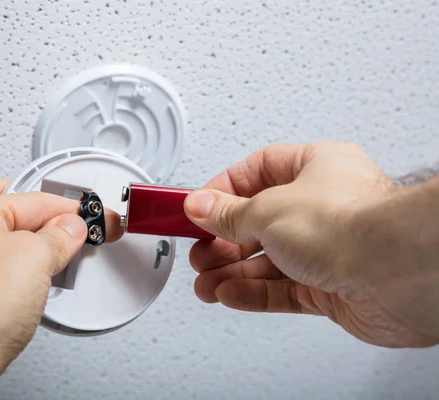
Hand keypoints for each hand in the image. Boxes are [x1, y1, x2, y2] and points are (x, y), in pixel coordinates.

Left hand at [0, 179, 122, 394]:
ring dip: (30, 250)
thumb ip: (60, 236)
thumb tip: (72, 228)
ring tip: (51, 264)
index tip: (96, 219)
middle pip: (13, 213)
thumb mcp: (36, 257)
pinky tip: (30, 289)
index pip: (36, 199)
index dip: (73, 210)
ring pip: (4, 243)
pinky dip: (18, 275)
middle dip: (44, 220)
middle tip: (67, 231)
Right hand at [184, 142, 438, 347]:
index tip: (198, 206)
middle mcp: (323, 207)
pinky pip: (281, 289)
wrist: (394, 274)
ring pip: (268, 260)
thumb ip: (229, 212)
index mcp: (315, 169)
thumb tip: (201, 206)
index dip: (223, 190)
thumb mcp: (268, 209)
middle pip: (259, 221)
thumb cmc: (351, 225)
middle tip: (200, 250)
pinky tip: (229, 293)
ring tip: (205, 282)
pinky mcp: (330, 287)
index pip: (257, 171)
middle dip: (223, 239)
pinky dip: (252, 292)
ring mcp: (327, 249)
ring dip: (231, 271)